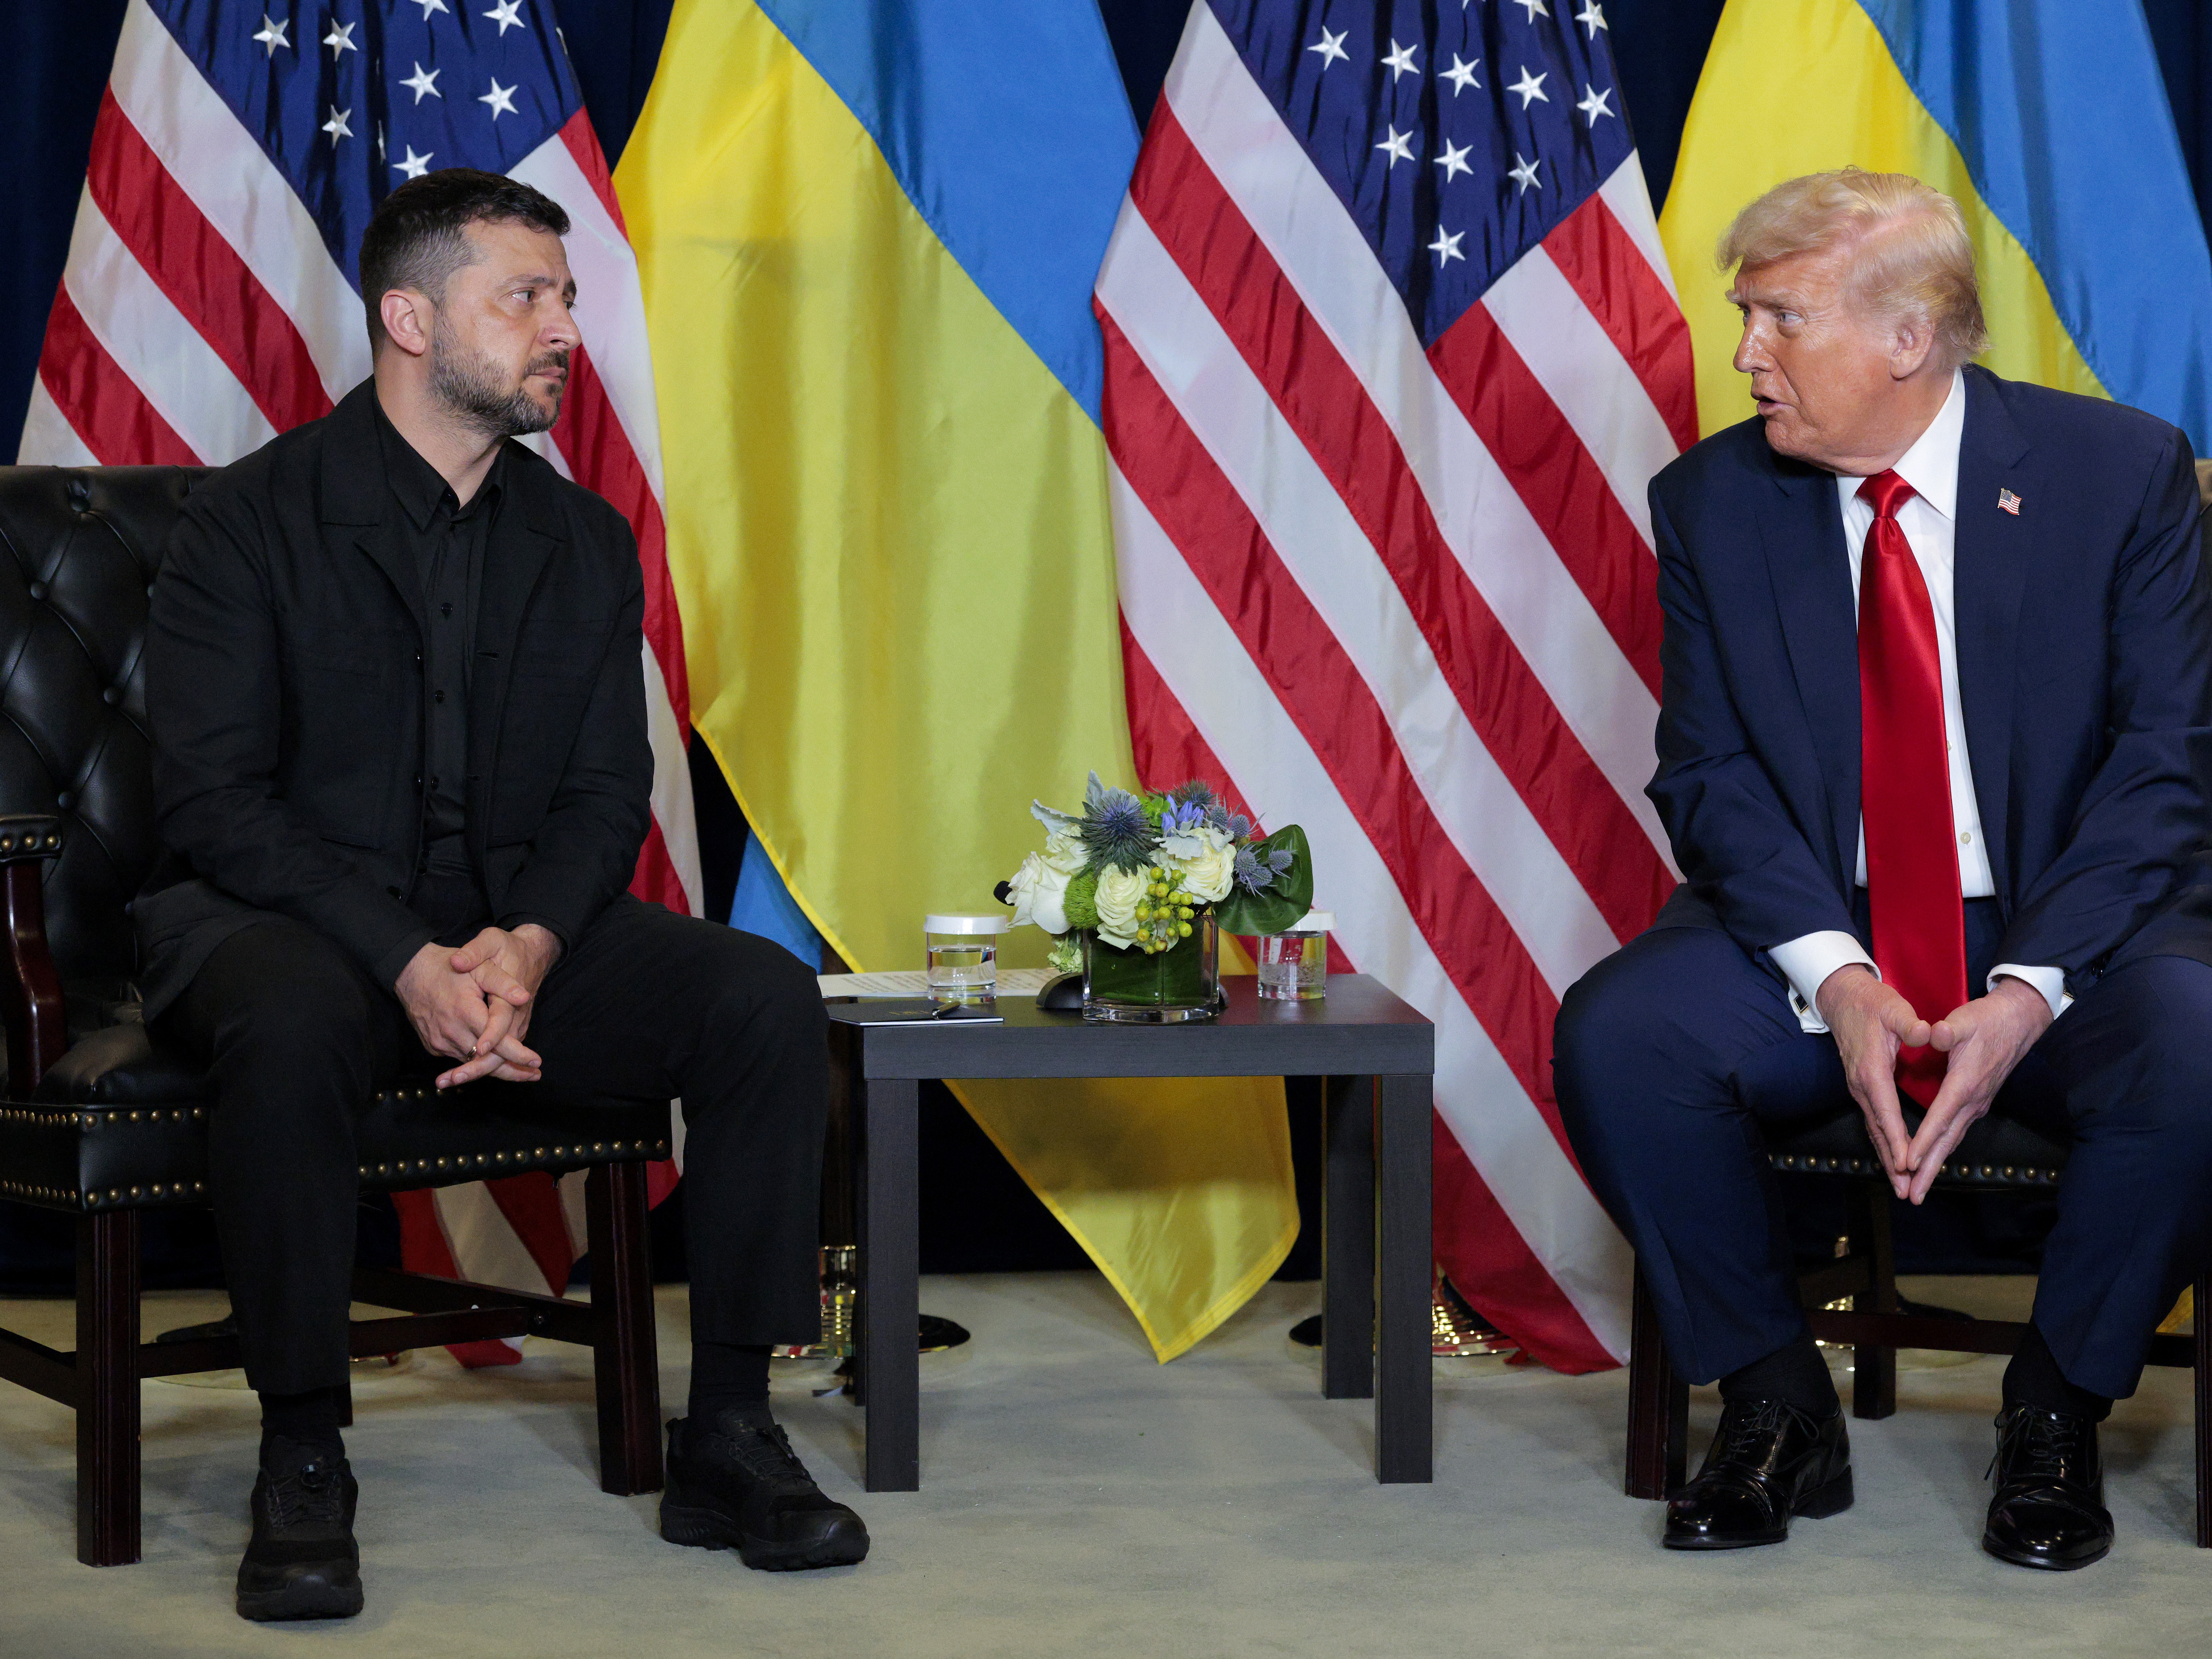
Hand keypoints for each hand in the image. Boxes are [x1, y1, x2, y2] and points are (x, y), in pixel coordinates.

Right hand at [393, 924, 555, 1088]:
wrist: (411, 972)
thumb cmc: (449, 968)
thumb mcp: (480, 967)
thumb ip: (502, 983)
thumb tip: (525, 997)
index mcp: (466, 1012)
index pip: (497, 1043)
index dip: (518, 1054)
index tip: (537, 1061)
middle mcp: (451, 1032)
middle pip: (486, 1061)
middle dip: (512, 1071)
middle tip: (535, 1075)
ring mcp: (440, 1041)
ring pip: (472, 1063)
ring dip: (494, 1068)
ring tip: (520, 1072)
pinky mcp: (433, 1046)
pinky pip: (459, 1057)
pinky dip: (475, 1061)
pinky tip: (492, 1060)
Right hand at [1814, 964, 1928, 1198]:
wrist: (1842, 998)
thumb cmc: (1872, 1003)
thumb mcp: (1893, 1008)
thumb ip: (1910, 1023)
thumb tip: (1927, 1033)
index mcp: (1872, 1069)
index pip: (1886, 1110)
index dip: (1897, 1138)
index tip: (1907, 1163)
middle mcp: (1861, 1084)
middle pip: (1878, 1130)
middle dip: (1891, 1161)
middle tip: (1904, 1189)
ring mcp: (1858, 1088)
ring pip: (1874, 1129)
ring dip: (1886, 1158)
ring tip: (1900, 1184)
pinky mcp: (1861, 1087)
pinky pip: (1873, 1121)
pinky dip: (1883, 1143)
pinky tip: (1891, 1157)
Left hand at [1901, 976, 2051, 1203]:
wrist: (2018, 1021)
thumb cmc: (1987, 1020)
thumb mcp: (1964, 1020)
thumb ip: (1948, 1029)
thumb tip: (1935, 1033)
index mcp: (1965, 1084)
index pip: (1940, 1118)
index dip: (1923, 1142)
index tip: (1907, 1164)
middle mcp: (1972, 1101)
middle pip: (1947, 1142)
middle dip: (1929, 1170)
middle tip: (1914, 1196)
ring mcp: (1977, 1105)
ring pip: (1952, 1141)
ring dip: (1935, 1165)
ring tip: (1919, 1188)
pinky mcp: (1977, 1103)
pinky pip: (1957, 1132)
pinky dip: (1942, 1149)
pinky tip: (1932, 1161)